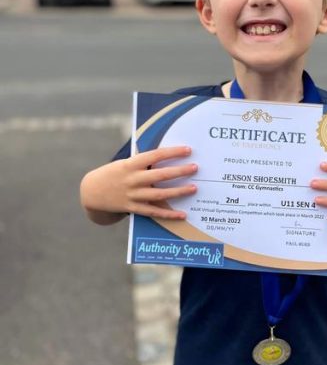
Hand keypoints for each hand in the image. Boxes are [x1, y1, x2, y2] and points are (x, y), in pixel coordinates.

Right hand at [80, 146, 197, 223]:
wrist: (91, 192)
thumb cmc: (113, 173)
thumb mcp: (125, 163)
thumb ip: (143, 161)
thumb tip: (167, 156)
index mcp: (130, 165)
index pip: (154, 156)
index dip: (172, 152)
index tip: (188, 150)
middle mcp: (132, 180)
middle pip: (160, 175)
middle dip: (179, 171)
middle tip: (196, 168)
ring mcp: (132, 195)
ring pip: (159, 194)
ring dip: (178, 192)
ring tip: (194, 188)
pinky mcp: (133, 208)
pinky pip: (153, 212)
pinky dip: (168, 214)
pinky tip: (182, 214)